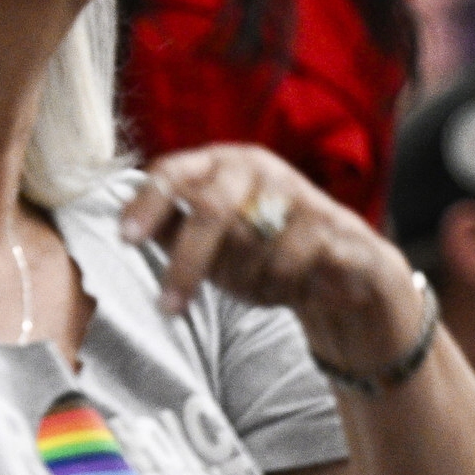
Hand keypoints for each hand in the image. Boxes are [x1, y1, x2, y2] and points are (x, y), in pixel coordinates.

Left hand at [120, 144, 426, 369]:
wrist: (351, 279)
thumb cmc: (270, 257)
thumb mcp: (214, 246)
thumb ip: (174, 230)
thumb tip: (123, 221)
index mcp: (226, 165)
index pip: (175, 170)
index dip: (149, 202)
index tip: (126, 239)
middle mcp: (263, 169)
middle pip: (211, 208)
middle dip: (188, 263)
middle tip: (169, 308)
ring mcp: (303, 194)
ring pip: (250, 245)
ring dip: (246, 282)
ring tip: (261, 288)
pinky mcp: (336, 227)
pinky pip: (288, 265)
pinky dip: (280, 288)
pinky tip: (295, 289)